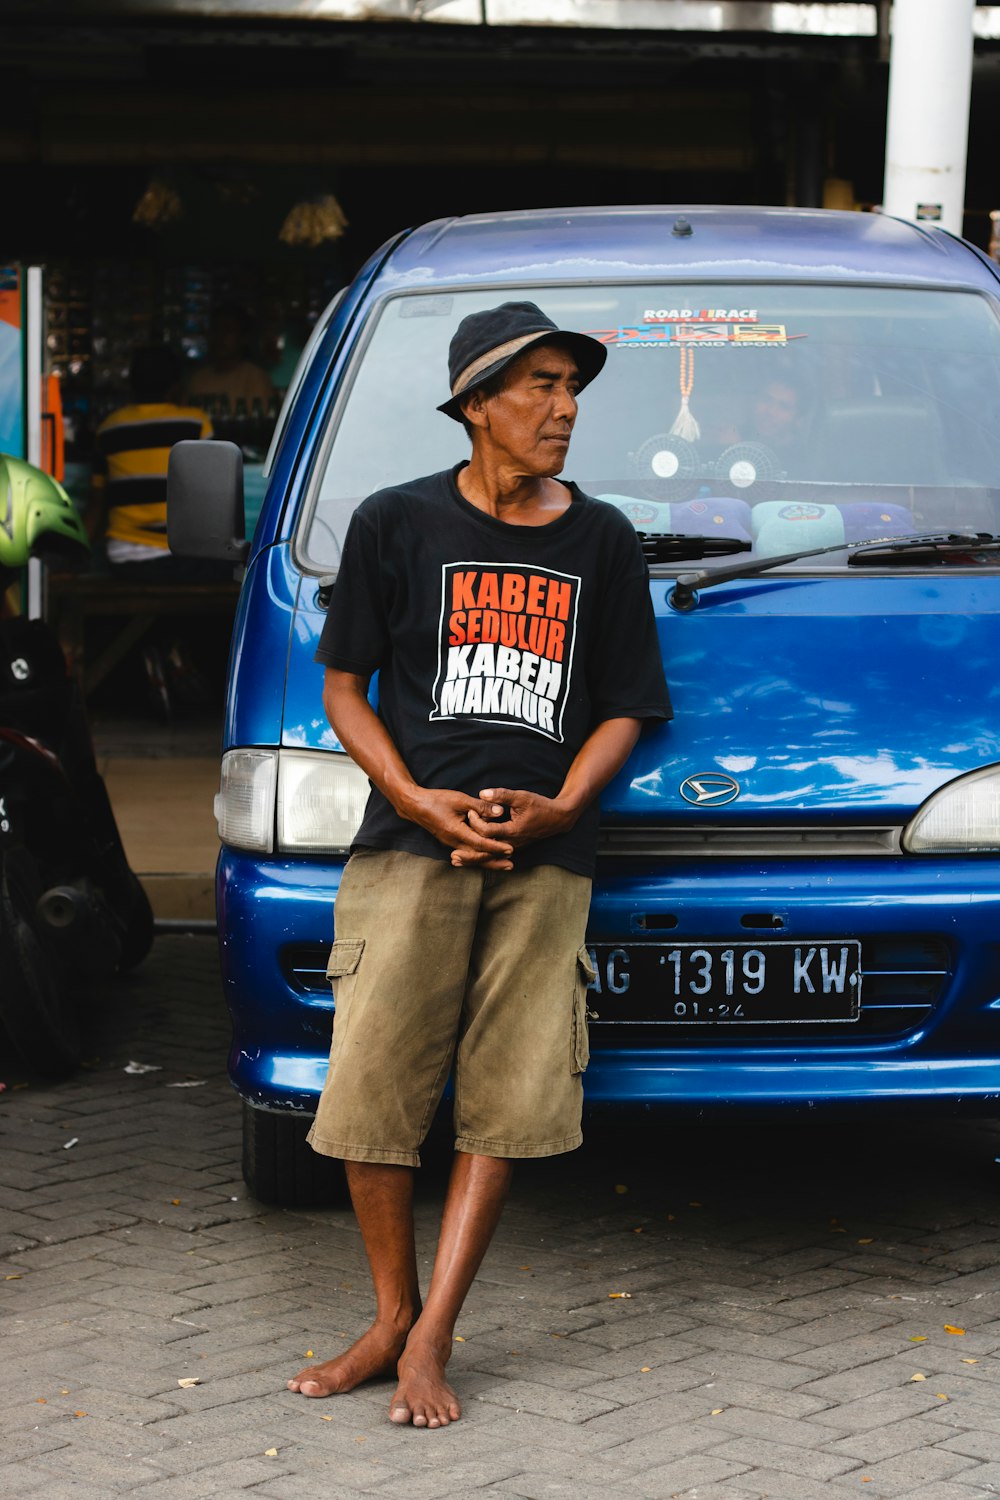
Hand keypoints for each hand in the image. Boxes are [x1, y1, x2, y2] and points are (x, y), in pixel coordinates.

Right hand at [399, 786, 514, 870]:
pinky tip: (487, 858)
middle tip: (511, 865)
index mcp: (456, 832)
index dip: (496, 847)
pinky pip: (466, 853)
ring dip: (488, 861)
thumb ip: (480, 806)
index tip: (510, 850)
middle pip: (477, 857)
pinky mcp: (449, 842)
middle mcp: (453, 842)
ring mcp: (450, 844)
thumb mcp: (460, 799)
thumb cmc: (436, 800)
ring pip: (472, 857)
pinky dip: (478, 857)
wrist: (415, 805)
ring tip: (503, 865)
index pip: (480, 844)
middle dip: (494, 861)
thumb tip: (500, 812)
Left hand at [461, 786, 573, 859]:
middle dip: (469, 855)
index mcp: (513, 831)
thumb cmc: (540, 806)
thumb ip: (501, 795)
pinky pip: (494, 855)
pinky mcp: (512, 847)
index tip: (470, 811)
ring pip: (490, 856)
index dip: (476, 822)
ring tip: (455, 861)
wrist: (557, 819)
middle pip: (487, 852)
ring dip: (473, 859)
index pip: (488, 831)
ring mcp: (513, 847)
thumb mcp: (522, 797)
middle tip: (452, 855)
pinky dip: (481, 857)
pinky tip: (469, 858)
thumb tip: (482, 793)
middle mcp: (512, 843)